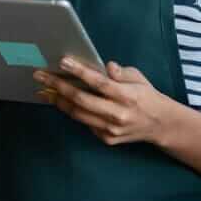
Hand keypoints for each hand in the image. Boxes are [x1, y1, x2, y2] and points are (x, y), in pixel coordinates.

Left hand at [34, 58, 175, 145]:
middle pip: (82, 100)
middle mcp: (118, 114)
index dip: (80, 72)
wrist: (159, 125)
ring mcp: (111, 129)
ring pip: (78, 114)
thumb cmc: (146, 95)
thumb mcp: (138, 77)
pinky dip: (72, 111)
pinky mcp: (106, 138)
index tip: (63, 61)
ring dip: (58, 101)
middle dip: (58, 86)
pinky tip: (61, 101)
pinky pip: (84, 123)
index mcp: (127, 96)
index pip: (100, 83)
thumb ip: (121, 73)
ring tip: (44, 89)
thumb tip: (106, 66)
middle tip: (40, 75)